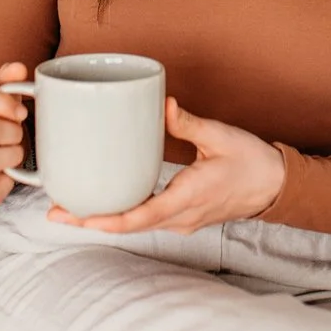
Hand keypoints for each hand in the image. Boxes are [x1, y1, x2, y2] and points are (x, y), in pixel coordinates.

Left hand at [46, 96, 285, 234]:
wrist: (275, 185)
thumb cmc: (251, 161)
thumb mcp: (221, 136)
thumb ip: (190, 123)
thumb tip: (165, 105)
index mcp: (189, 198)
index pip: (142, 216)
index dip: (109, 219)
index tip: (82, 217)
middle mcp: (181, 216)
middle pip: (129, 225)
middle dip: (91, 221)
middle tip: (55, 212)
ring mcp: (182, 220)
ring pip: (135, 225)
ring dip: (102, 219)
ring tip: (69, 208)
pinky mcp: (182, 215)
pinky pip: (145, 219)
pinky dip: (120, 214)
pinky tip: (103, 202)